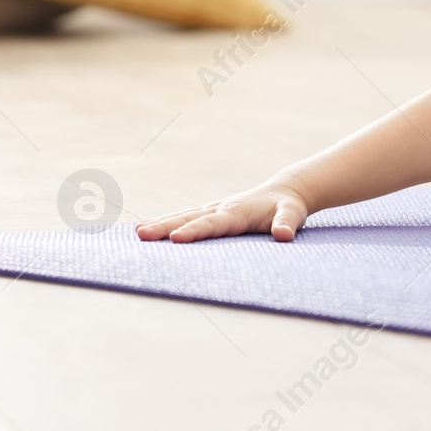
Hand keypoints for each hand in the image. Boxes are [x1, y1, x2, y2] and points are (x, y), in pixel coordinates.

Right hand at [135, 176, 310, 243]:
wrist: (286, 191)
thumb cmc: (289, 207)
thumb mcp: (293, 214)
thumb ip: (287, 224)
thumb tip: (284, 235)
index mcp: (237, 212)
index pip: (213, 224)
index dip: (195, 231)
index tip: (175, 238)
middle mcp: (221, 208)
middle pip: (189, 218)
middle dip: (166, 227)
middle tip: (142, 235)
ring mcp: (214, 209)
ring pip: (183, 216)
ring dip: (161, 223)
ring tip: (137, 233)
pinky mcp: (211, 213)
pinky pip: (185, 217)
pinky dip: (166, 222)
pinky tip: (150, 229)